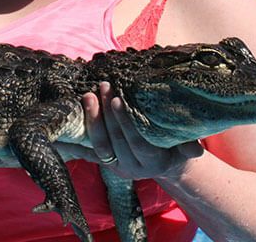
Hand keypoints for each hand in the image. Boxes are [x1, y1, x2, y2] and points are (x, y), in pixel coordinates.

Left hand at [57, 82, 202, 179]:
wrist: (167, 164)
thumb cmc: (178, 148)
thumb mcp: (187, 148)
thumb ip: (189, 147)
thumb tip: (197, 149)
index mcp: (152, 163)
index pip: (135, 142)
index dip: (125, 123)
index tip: (118, 100)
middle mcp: (130, 167)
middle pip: (114, 140)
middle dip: (106, 113)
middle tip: (103, 87)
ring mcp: (114, 165)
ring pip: (98, 145)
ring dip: (92, 119)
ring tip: (88, 95)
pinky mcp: (103, 161)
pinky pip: (85, 152)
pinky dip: (71, 142)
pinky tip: (58, 131)